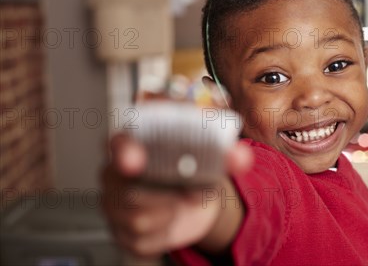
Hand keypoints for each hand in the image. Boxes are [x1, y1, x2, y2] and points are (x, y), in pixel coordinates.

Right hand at [100, 133, 252, 257]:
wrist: (195, 192)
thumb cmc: (193, 163)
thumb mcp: (211, 152)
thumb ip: (227, 154)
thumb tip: (239, 157)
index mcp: (133, 141)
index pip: (120, 144)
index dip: (125, 151)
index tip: (135, 160)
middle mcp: (115, 173)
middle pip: (132, 191)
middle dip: (170, 195)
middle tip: (194, 191)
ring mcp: (114, 204)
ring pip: (139, 218)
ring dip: (173, 212)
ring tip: (186, 200)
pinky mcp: (121, 232)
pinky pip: (142, 239)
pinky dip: (167, 231)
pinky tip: (176, 217)